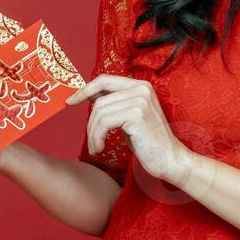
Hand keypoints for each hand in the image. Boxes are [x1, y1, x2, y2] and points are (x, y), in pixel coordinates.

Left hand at [66, 75, 192, 185]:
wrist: (170, 159)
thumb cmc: (148, 142)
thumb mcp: (129, 118)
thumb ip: (114, 103)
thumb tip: (90, 94)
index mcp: (140, 85)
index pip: (104, 80)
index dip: (84, 90)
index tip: (70, 101)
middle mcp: (141, 88)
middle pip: (99, 100)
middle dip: (90, 123)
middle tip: (92, 141)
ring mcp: (140, 100)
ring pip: (99, 113)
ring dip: (92, 134)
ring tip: (96, 147)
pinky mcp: (137, 115)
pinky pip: (104, 123)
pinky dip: (96, 138)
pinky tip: (99, 149)